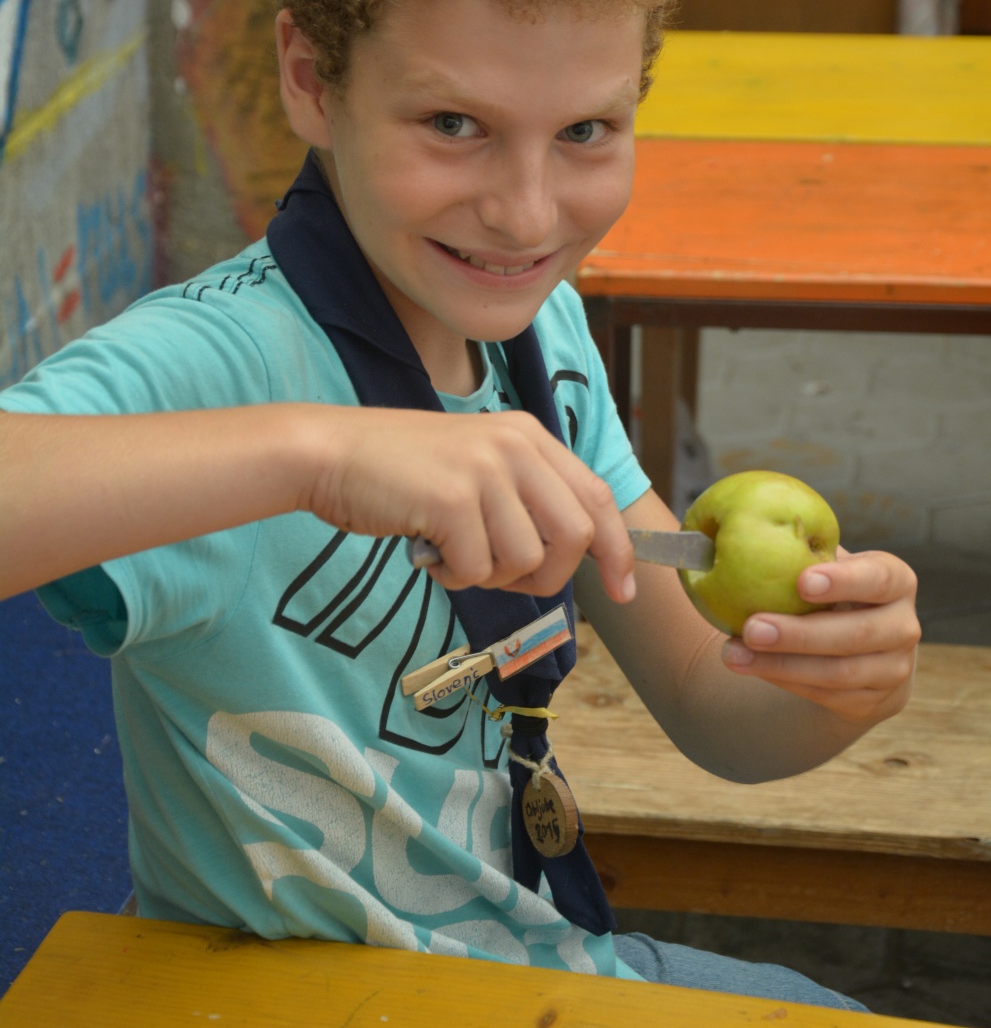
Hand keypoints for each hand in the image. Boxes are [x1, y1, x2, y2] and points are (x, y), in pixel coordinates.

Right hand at [307, 406, 635, 603]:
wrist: (329, 454)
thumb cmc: (399, 472)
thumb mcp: (477, 466)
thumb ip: (525, 497)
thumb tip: (575, 553)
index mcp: (528, 436)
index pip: (596, 497)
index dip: (617, 550)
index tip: (624, 591)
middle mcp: (515, 445)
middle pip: (575, 536)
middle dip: (549, 577)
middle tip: (501, 577)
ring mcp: (485, 470)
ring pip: (527, 561)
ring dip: (490, 577)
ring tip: (453, 553)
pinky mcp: (453, 499)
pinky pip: (478, 570)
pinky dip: (454, 577)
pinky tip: (428, 552)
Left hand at [720, 548, 919, 724]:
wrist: (865, 647)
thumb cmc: (833, 592)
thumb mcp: (827, 567)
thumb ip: (798, 549)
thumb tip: (724, 527)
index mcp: (896, 580)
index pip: (879, 578)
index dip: (844, 581)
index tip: (801, 582)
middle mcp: (903, 626)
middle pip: (856, 634)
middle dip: (800, 634)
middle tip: (751, 627)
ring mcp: (893, 668)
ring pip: (838, 673)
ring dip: (781, 664)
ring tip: (733, 654)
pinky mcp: (873, 701)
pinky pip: (825, 695)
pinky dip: (783, 681)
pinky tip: (749, 667)